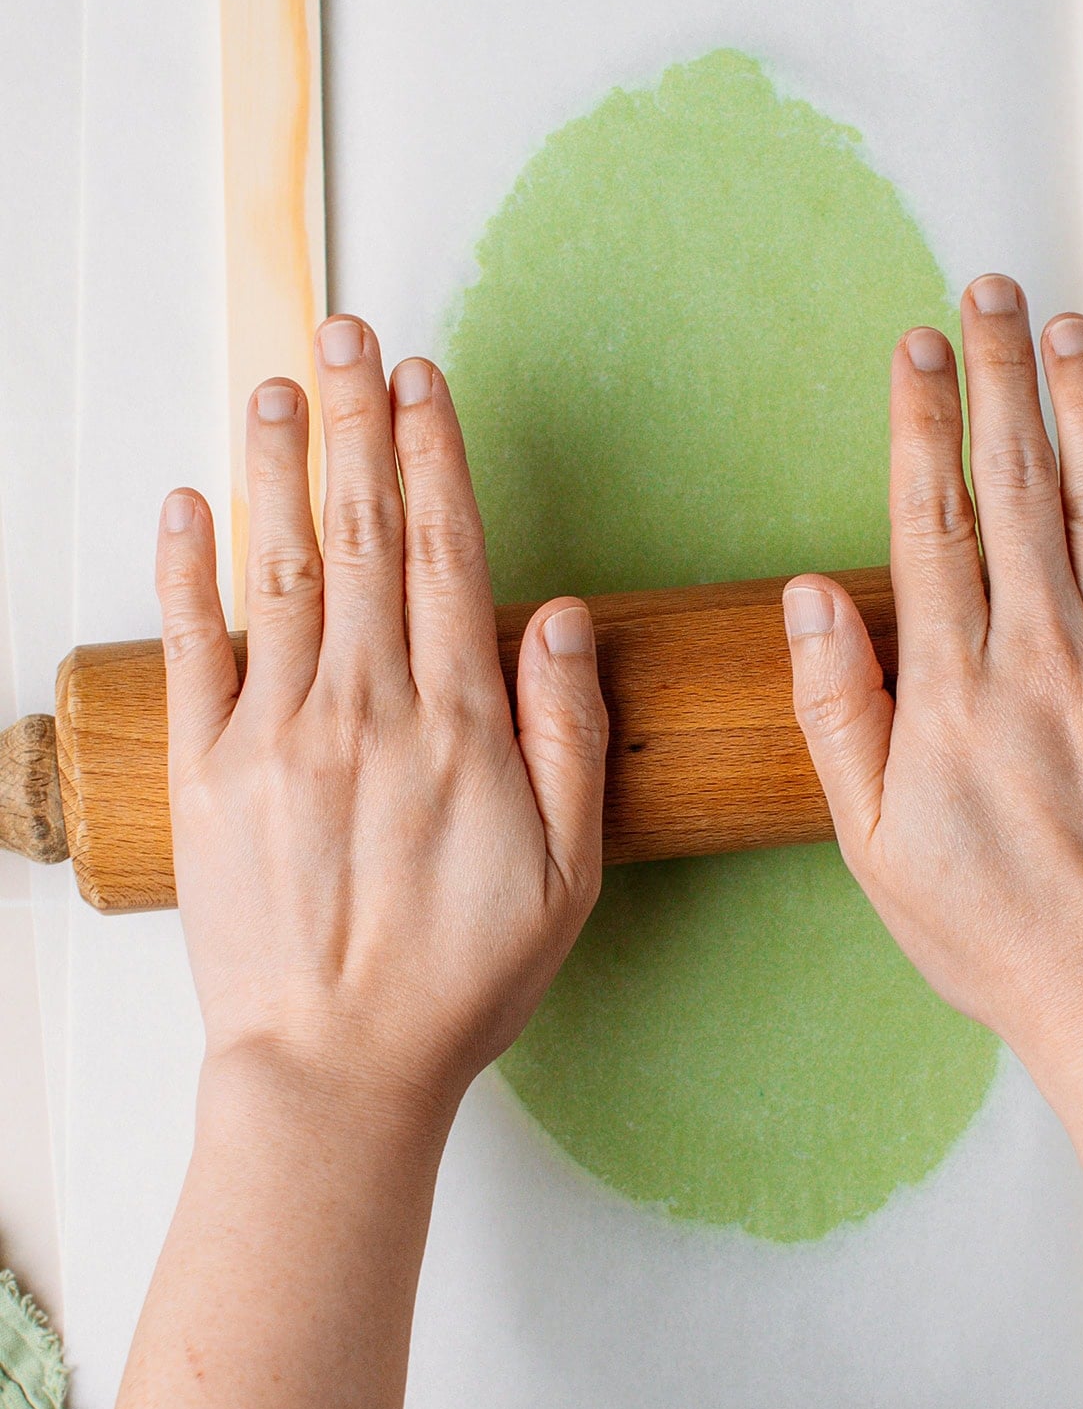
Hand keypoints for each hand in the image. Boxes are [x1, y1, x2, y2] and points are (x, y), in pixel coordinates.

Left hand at [154, 315, 607, 1133]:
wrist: (334, 1073)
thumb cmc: (458, 979)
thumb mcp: (566, 873)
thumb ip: (567, 737)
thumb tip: (557, 619)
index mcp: (454, 726)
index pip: (443, 553)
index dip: (433, 456)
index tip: (424, 381)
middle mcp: (362, 709)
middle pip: (360, 535)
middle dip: (358, 424)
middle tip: (351, 335)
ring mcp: (275, 736)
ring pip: (278, 571)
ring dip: (280, 467)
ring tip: (280, 382)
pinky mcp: (206, 775)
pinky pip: (193, 652)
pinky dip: (188, 572)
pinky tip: (190, 502)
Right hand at [781, 273, 1082, 1075]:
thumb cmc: (997, 929)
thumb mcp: (872, 840)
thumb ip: (837, 709)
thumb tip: (811, 594)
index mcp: (956, 689)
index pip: (933, 519)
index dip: (922, 421)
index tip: (916, 346)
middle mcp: (1046, 654)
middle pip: (1018, 482)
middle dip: (999, 374)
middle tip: (990, 292)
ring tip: (1069, 325)